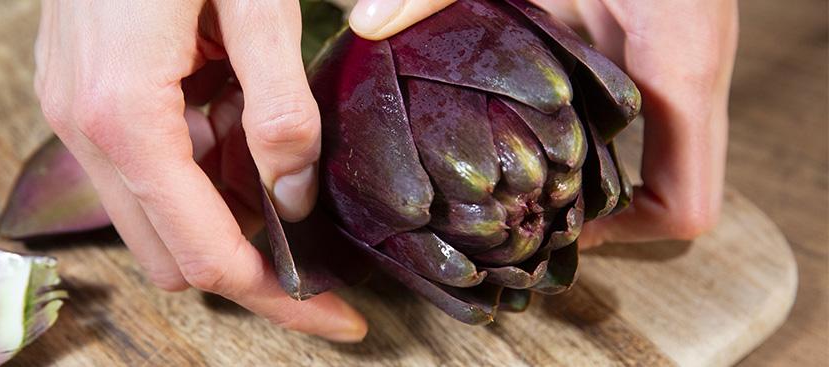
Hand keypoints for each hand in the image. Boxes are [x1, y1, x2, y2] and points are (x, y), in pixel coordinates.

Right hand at [34, 0, 365, 340]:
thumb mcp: (256, 1)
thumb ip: (279, 106)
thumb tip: (292, 195)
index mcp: (125, 114)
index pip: (207, 251)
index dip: (276, 295)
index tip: (335, 314)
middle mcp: (85, 130)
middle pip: (173, 256)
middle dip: (251, 273)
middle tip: (321, 268)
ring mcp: (74, 116)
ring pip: (155, 221)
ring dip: (222, 220)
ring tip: (282, 177)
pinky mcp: (81, 98)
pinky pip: (145, 173)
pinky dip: (196, 178)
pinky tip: (238, 136)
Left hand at [352, 0, 738, 247]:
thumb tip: (366, 23)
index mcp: (676, 61)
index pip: (682, 205)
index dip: (622, 241)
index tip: (552, 235)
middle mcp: (685, 70)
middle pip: (662, 192)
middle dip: (591, 214)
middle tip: (513, 219)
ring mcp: (672, 56)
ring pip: (648, 153)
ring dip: (586, 174)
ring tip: (506, 183)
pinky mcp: (650, 39)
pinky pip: (631, 110)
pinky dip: (585, 128)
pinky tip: (518, 117)